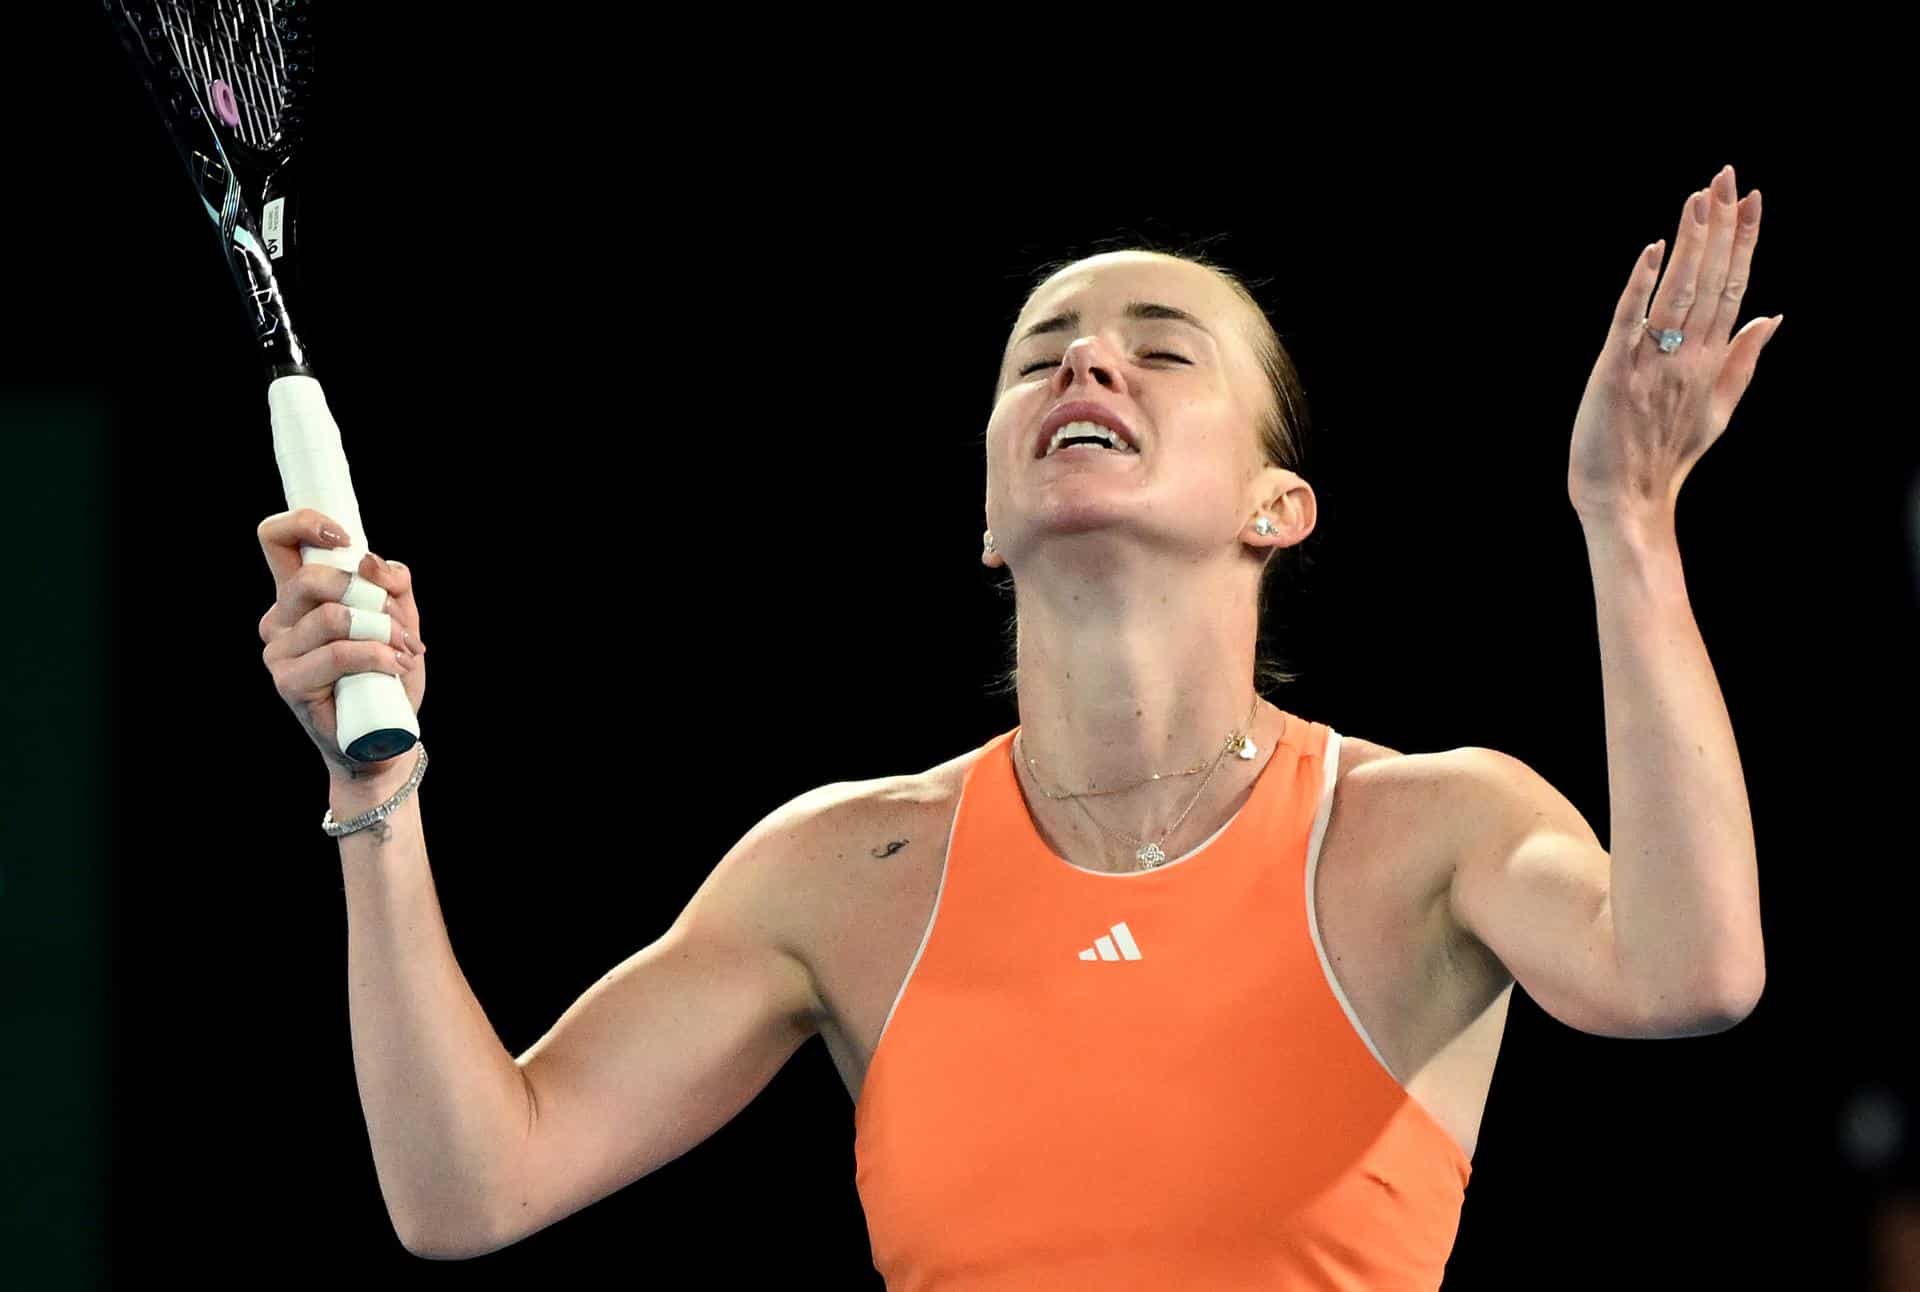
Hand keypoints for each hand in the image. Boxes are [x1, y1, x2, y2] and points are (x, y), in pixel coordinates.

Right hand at [256, 508, 425, 782]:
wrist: (386, 736)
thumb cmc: (387, 675)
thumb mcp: (400, 619)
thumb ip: (391, 584)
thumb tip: (371, 562)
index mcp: (300, 595)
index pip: (276, 540)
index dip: (304, 524)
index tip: (344, 540)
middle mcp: (280, 619)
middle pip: (311, 578)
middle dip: (368, 594)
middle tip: (401, 624)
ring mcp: (279, 651)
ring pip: (332, 617)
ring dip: (383, 630)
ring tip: (405, 652)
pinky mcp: (288, 682)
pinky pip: (338, 653)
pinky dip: (376, 656)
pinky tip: (395, 668)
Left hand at [1567, 164, 1782, 526]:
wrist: (1626, 503)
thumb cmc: (1665, 457)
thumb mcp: (1719, 409)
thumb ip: (1744, 359)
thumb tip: (1774, 314)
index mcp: (1711, 359)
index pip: (1733, 287)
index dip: (1743, 241)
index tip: (1752, 198)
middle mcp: (1687, 356)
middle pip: (1709, 280)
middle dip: (1720, 227)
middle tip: (1726, 176)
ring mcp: (1653, 364)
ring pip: (1676, 293)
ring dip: (1689, 244)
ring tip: (1699, 198)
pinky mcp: (1615, 375)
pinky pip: (1629, 323)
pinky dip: (1641, 287)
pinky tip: (1652, 251)